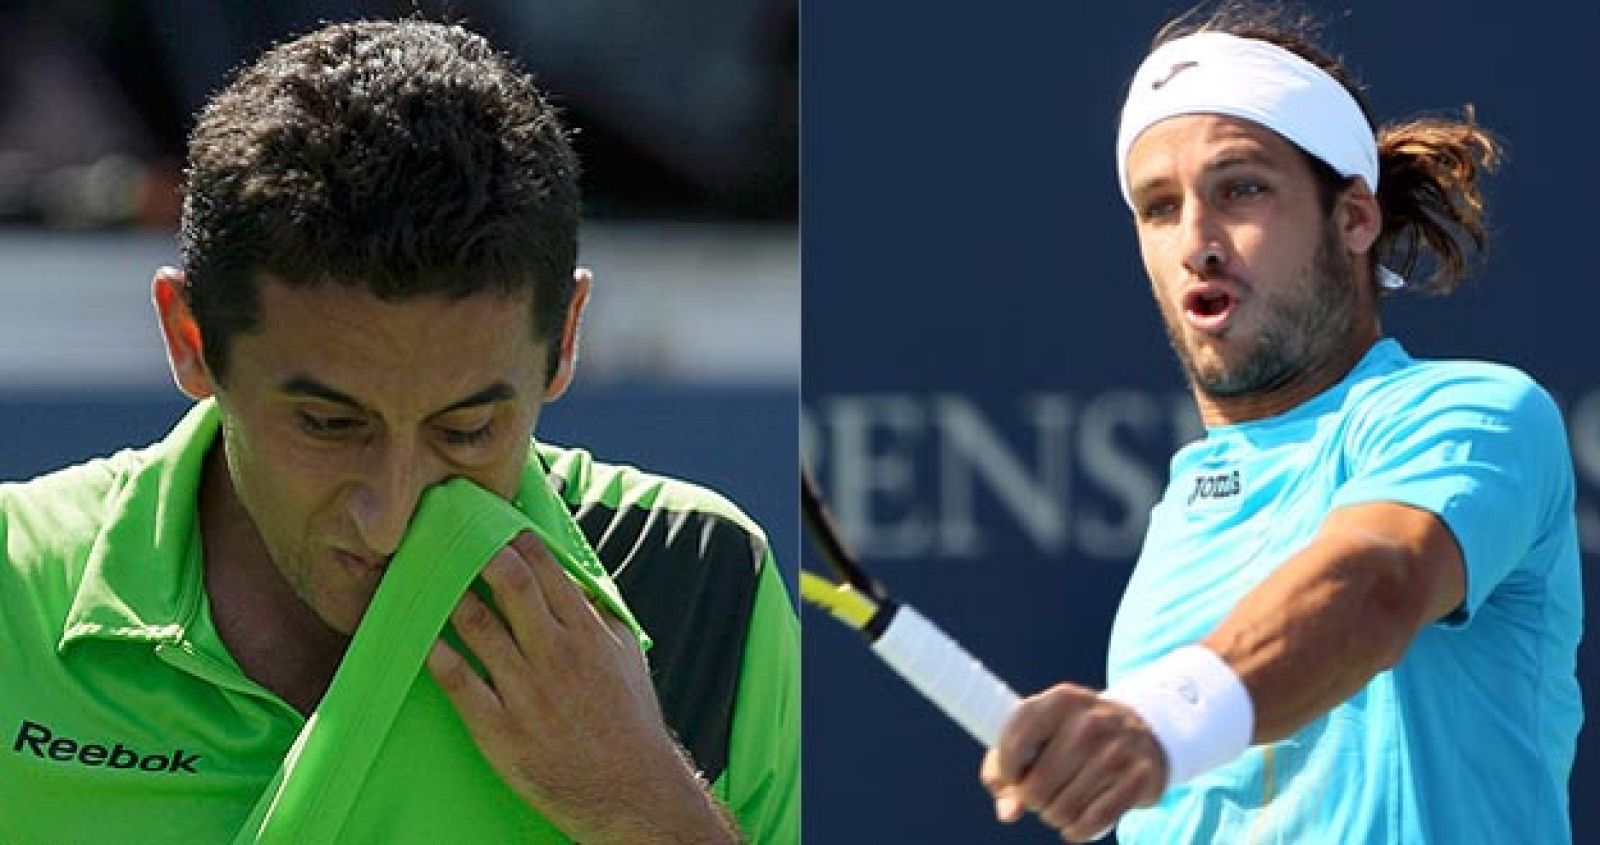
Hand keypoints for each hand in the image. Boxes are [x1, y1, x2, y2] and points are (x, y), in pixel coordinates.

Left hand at [426, 531, 737, 842]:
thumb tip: (574, 578)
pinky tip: (425, 638)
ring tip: (432, 579)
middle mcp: (556, 656)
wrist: (629, 790)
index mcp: (588, 634)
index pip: (547, 571)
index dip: (518, 542)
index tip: (498, 528)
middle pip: (510, 586)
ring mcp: (526, 692)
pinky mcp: (500, 729)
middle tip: (456, 537)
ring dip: (452, 597)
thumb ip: (599, 614)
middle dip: (481, 554)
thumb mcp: (626, 656)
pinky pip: (459, 681)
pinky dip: (439, 654)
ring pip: (478, 626)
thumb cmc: (628, 720)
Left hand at [980, 683, 1166, 841]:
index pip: (1014, 744)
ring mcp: (1118, 749)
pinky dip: (1078, 831)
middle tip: (1041, 794)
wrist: (1142, 731)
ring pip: (1062, 809)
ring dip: (1054, 816)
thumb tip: (1008, 811)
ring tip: (1060, 805)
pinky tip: (1076, 824)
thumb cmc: (1075, 736)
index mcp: (1060, 700)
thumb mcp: (1041, 733)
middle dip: (1031, 800)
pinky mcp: (1139, 777)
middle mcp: (1090, 721)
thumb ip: (1008, 769)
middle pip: (1036, 787)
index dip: (1006, 772)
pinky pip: (1093, 822)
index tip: (1013, 778)